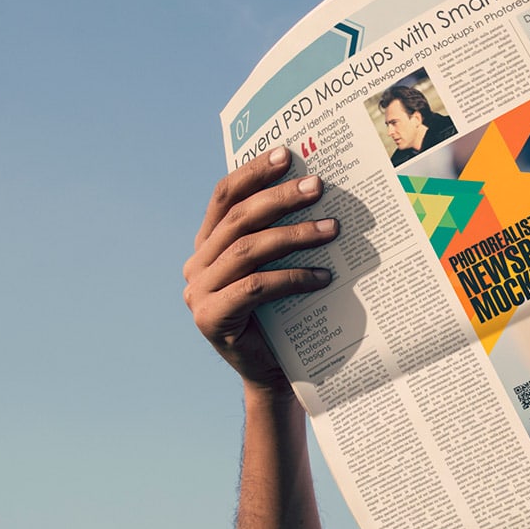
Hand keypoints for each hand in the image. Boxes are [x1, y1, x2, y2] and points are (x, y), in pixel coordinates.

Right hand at [183, 147, 339, 391]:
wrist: (274, 374)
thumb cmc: (282, 315)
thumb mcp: (278, 266)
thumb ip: (279, 233)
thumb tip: (316, 186)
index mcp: (208, 244)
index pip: (224, 196)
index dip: (253, 172)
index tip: (286, 154)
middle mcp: (197, 265)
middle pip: (238, 219)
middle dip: (280, 198)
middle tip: (318, 186)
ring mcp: (199, 293)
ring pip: (247, 251)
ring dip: (293, 236)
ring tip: (332, 229)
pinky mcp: (211, 319)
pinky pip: (255, 288)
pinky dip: (292, 278)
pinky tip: (324, 277)